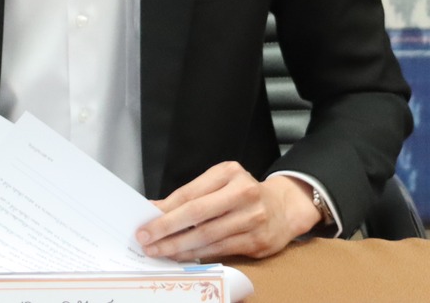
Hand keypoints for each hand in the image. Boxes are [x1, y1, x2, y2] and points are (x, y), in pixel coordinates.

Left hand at [135, 164, 323, 260]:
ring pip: (207, 236)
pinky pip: (219, 250)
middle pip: (197, 213)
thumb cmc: (243, 194)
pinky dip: (197, 255)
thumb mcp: (220, 183)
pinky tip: (182, 256)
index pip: (191, 193)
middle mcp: (243, 193)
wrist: (284, 209)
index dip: (166, 209)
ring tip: (160, 251)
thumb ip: (192, 194)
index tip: (145, 219)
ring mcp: (252, 218)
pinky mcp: (256, 240)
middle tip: (146, 238)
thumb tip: (156, 209)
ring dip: (179, 246)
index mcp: (229, 172)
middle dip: (167, 228)